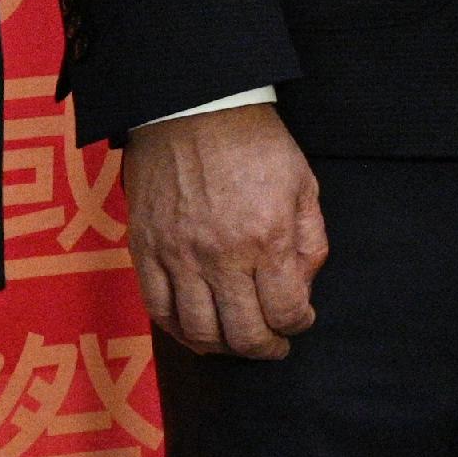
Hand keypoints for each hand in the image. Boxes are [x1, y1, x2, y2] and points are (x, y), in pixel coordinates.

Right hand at [125, 102, 326, 358]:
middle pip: (244, 333)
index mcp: (267, 236)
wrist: (194, 107)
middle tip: (273, 346)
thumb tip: (304, 286)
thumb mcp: (303, 183)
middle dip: (265, 348)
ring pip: (199, 332)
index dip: (298, 325)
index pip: (286, 310)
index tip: (300, 320)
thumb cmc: (254, 143)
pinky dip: (179, 332)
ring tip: (237, 342)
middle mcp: (222, 254)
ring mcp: (179, 256)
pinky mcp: (146, 251)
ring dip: (223, 348)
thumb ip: (311, 239)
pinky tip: (197, 330)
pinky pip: (159, 311)